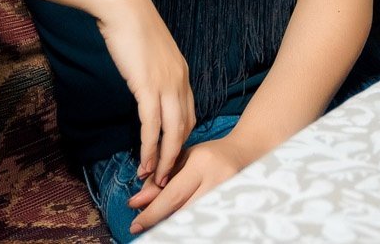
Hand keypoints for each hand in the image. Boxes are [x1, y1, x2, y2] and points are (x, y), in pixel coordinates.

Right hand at [94, 0, 195, 184]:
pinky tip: (143, 162)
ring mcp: (166, 84)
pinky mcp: (147, 86)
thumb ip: (153, 68)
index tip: (172, 155)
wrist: (122, 5)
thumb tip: (145, 80)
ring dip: (164, 159)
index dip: (181, 138)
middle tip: (167, 177)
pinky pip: (152, 125)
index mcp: (181, 72)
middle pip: (184, 128)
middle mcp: (180, 80)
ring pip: (171, 132)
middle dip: (176, 156)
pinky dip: (149, 148)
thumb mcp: (149, 50)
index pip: (189, 114)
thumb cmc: (130, 24)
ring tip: (156, 179)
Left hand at [125, 136, 249, 233]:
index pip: (173, 194)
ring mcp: (227, 195)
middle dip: (159, 221)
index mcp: (201, 163)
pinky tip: (175, 222)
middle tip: (140, 226)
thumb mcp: (183, 158)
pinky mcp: (233, 205)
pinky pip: (203, 218)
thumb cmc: (208, 155)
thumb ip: (160, 176)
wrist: (243, 154)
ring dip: (171, 223)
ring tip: (156, 224)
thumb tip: (139, 200)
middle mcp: (216, 181)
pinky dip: (187, 222)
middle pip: (183, 211)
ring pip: (193, 218)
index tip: (135, 223)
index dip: (152, 211)